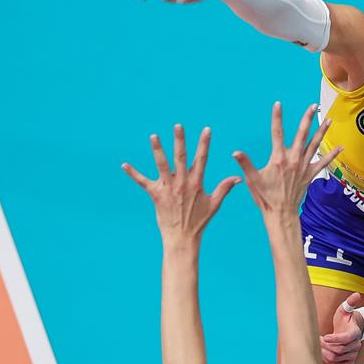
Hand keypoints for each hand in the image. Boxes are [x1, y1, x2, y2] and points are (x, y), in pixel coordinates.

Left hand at [123, 125, 241, 240]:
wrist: (182, 238)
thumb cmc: (199, 222)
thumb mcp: (214, 204)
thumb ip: (225, 188)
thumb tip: (238, 178)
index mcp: (196, 183)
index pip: (202, 159)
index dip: (204, 143)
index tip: (207, 129)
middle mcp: (182, 183)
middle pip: (181, 157)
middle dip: (180, 140)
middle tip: (178, 125)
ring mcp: (168, 188)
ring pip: (162, 165)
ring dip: (157, 150)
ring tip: (153, 136)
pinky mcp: (156, 195)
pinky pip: (142, 182)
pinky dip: (133, 173)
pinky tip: (124, 165)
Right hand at [233, 102, 341, 214]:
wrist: (281, 212)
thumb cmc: (266, 196)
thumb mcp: (252, 179)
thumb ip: (245, 163)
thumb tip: (235, 152)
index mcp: (278, 158)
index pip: (277, 133)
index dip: (277, 117)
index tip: (278, 104)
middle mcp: (293, 159)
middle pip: (302, 134)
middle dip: (307, 118)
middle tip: (313, 105)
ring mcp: (303, 166)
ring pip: (314, 145)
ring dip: (322, 131)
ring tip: (329, 120)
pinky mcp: (310, 174)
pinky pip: (323, 162)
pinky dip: (332, 155)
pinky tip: (341, 147)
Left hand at [321, 294, 363, 363]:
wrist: (348, 331)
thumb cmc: (344, 319)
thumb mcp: (345, 309)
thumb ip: (350, 302)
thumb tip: (357, 294)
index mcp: (355, 333)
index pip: (345, 339)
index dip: (334, 339)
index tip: (324, 336)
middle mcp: (356, 345)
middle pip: (339, 350)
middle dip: (325, 346)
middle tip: (317, 339)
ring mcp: (353, 354)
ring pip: (336, 358)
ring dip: (324, 352)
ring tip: (319, 344)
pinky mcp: (349, 361)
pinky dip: (327, 359)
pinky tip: (323, 351)